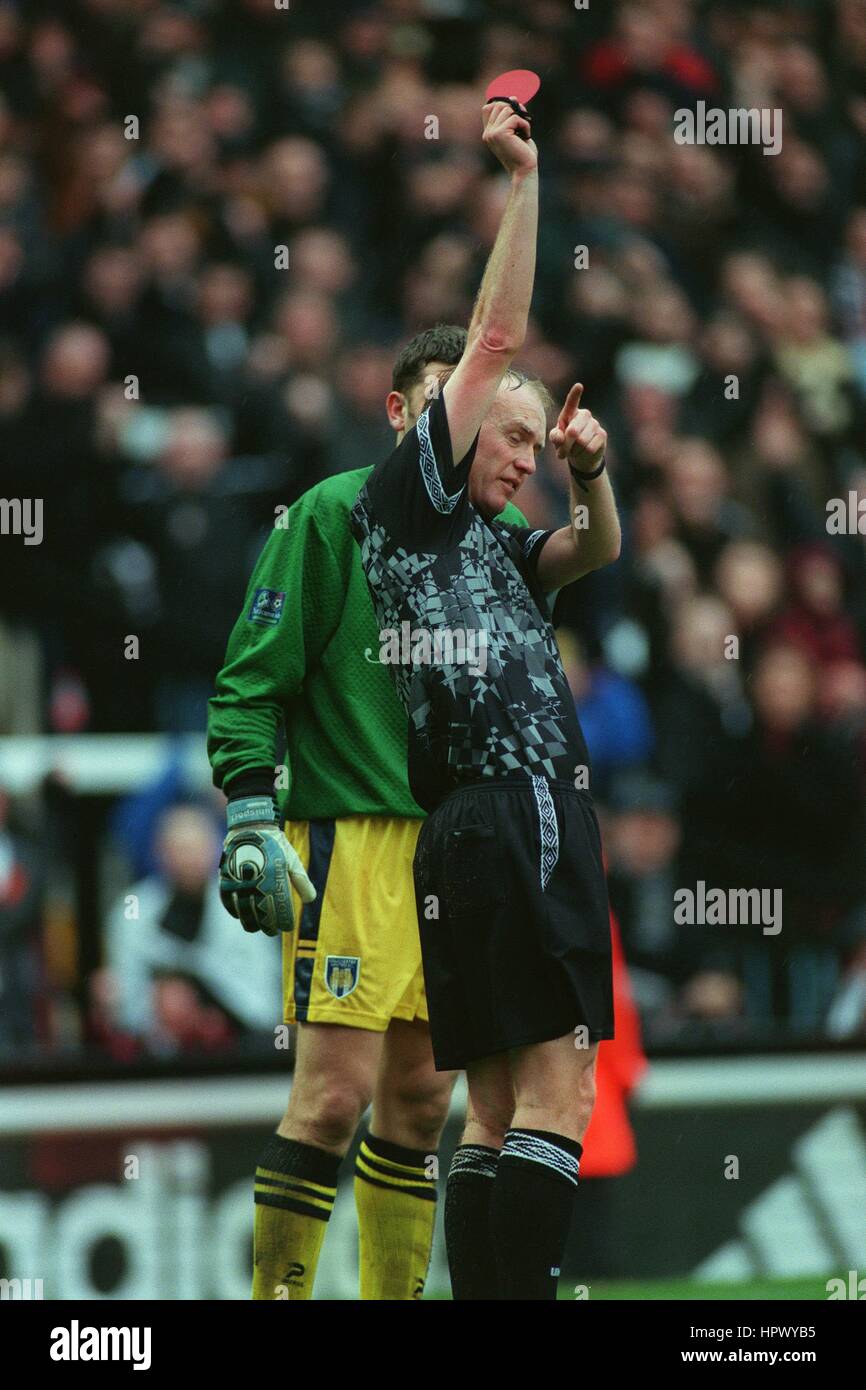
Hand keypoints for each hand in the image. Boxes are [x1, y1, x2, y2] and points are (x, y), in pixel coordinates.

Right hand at [219, 799, 315, 935]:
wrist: (250, 826)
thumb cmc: (274, 844)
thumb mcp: (292, 860)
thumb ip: (301, 881)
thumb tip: (310, 900)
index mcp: (275, 880)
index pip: (280, 910)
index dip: (284, 922)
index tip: (287, 927)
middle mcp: (257, 883)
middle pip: (261, 915)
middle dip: (268, 926)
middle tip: (272, 931)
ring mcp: (239, 882)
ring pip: (244, 912)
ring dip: (250, 922)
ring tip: (256, 928)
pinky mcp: (226, 878)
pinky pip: (228, 900)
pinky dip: (234, 910)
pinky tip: (239, 915)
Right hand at [482, 98, 537, 176]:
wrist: (525, 171)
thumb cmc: (524, 154)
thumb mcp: (517, 132)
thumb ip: (512, 116)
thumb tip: (513, 97)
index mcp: (488, 134)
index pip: (488, 108)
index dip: (501, 103)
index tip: (516, 110)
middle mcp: (487, 133)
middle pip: (499, 105)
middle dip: (514, 109)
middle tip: (524, 123)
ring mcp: (492, 133)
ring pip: (507, 109)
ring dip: (521, 118)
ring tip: (524, 132)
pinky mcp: (500, 133)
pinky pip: (515, 117)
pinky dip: (525, 125)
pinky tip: (526, 136)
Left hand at [549, 383, 606, 473]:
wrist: (582, 456)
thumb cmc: (566, 443)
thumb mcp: (557, 440)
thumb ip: (555, 437)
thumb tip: (560, 437)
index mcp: (570, 413)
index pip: (572, 402)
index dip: (575, 394)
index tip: (579, 386)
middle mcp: (584, 414)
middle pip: (573, 432)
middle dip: (565, 446)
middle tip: (562, 452)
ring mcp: (595, 423)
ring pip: (581, 442)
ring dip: (574, 451)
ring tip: (574, 451)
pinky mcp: (602, 434)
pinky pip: (590, 448)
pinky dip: (583, 454)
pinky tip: (583, 452)